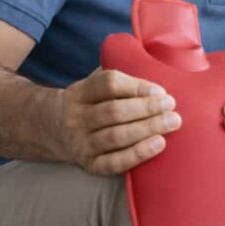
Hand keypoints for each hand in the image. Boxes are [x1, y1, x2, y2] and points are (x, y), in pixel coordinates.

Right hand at [57, 68, 180, 175]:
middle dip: (147, 108)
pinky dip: (137, 154)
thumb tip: (158, 60)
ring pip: (115, 136)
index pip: (108, 84)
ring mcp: (79, 143)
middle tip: (172, 106)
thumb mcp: (94, 84)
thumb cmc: (90, 103)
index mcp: (79, 92)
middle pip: (114, 111)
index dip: (137, 86)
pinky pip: (112, 163)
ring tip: (172, 123)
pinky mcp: (88, 165)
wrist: (52, 132)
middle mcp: (76, 118)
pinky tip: (158, 144)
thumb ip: (118, 75)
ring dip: (147, 129)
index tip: (161, 90)